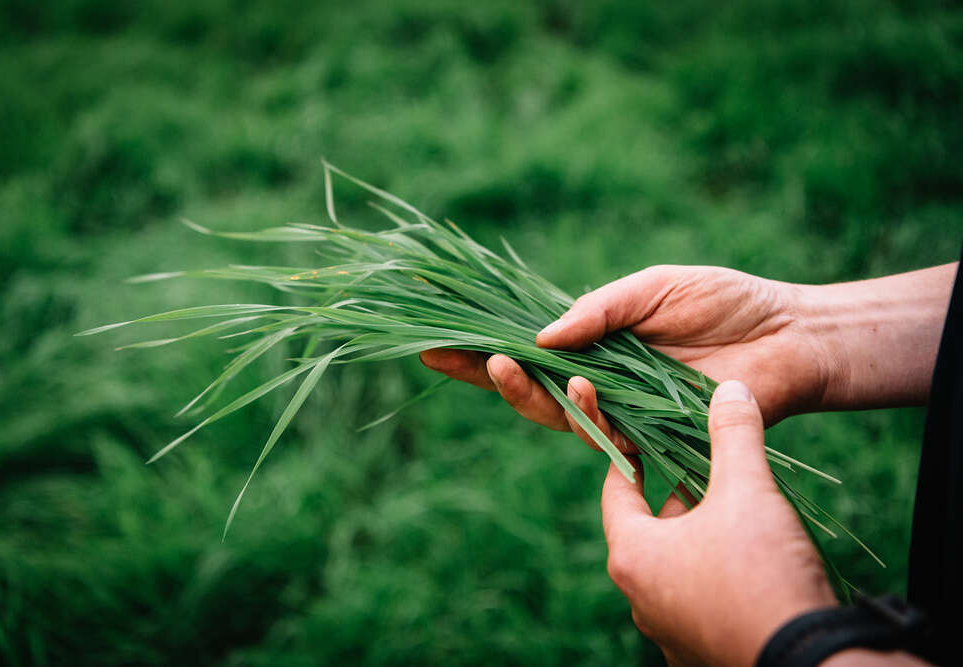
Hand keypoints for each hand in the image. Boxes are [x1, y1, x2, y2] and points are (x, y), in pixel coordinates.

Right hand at [421, 265, 833, 427]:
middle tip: (450, 357)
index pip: (526, 349)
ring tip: (499, 365)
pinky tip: (575, 383)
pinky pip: (606, 430)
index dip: (479, 349)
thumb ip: (600, 309)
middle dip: (484, 376)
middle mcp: (599, 379)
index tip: (434, 341)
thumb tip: (541, 337)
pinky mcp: (650, 435)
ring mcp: (621, 410)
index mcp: (595, 342)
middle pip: (527, 387)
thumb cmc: (723, 301)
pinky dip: (585, 408)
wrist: (787, 336)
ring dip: (523, 393)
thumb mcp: (653, 287)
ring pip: (556, 414)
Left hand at [593, 379, 836, 665]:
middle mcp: (640, 596)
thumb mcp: (748, 491)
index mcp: (633, 556)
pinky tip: (747, 554)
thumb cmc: (762, 571)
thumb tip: (730, 389)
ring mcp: (668, 629)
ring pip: (675, 565)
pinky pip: (697, 597)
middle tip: (701, 466)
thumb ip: (734, 435)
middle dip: (675, 495)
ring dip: (697, 533)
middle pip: (648, 529)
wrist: (808, 661)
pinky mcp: (700, 648)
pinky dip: (713, 570)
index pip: (615, 493)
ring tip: (730, 504)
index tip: (642, 437)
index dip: (630, 458)